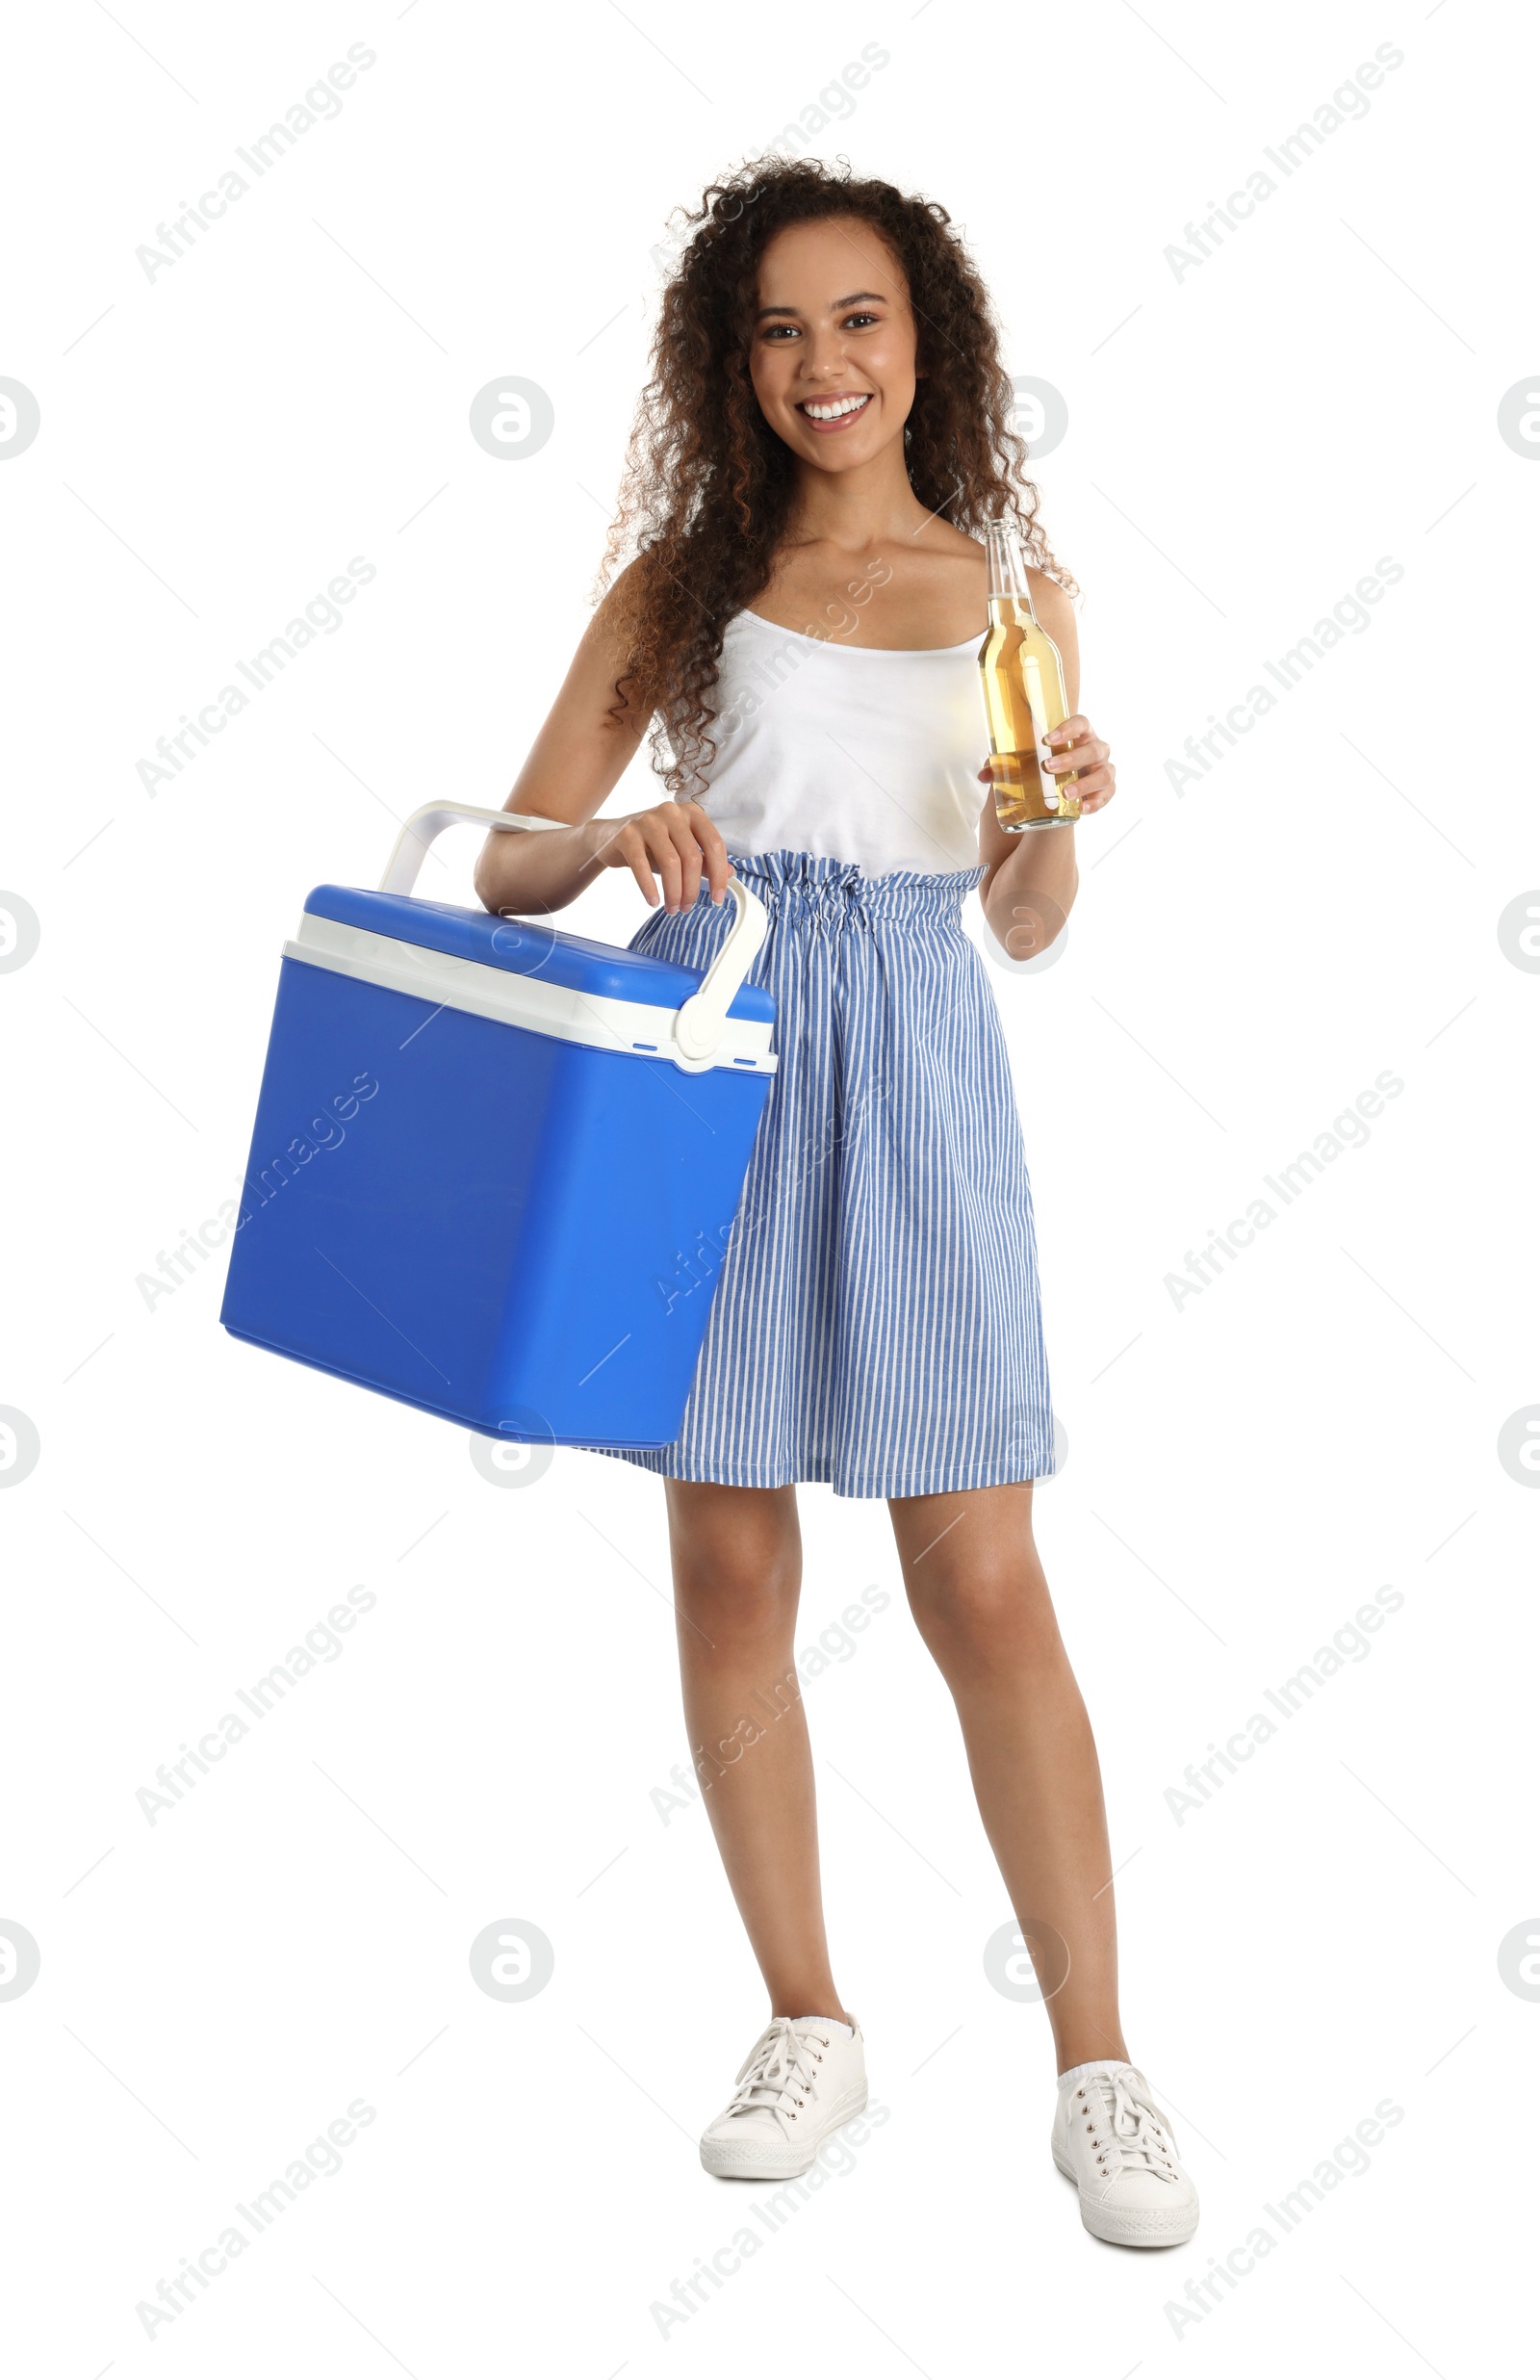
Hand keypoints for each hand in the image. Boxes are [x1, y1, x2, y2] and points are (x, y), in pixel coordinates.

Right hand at [591, 798, 735, 910]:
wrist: (610, 837)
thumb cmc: (652, 845)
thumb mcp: (681, 850)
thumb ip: (705, 860)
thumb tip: (731, 873)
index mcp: (691, 813)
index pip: (714, 844)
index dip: (719, 875)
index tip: (717, 899)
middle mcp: (671, 812)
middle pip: (692, 857)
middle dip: (691, 889)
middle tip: (687, 908)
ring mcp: (648, 821)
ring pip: (670, 862)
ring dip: (673, 892)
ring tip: (672, 908)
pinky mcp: (627, 834)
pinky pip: (642, 865)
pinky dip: (649, 887)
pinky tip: (653, 901)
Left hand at [976, 715, 1116, 815]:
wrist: (1055, 790)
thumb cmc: (1042, 767)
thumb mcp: (1024, 763)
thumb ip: (1004, 765)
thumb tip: (983, 775)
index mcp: (1079, 734)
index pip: (1081, 723)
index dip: (1068, 728)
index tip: (1047, 739)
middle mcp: (1096, 748)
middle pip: (1093, 749)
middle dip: (1072, 758)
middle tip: (1048, 767)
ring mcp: (1103, 769)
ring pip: (1104, 773)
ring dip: (1085, 783)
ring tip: (1064, 794)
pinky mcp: (1105, 791)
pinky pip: (1107, 796)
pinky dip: (1096, 802)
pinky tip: (1082, 809)